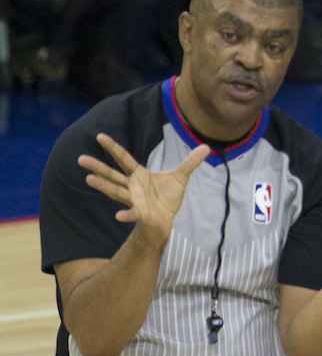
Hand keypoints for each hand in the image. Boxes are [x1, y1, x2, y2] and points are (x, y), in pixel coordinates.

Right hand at [78, 133, 209, 240]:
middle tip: (80, 158)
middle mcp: (132, 186)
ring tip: (89, 179)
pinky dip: (126, 214)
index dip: (113, 147)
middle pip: (112, 174)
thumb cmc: (168, 197)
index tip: (100, 136)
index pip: (124, 158)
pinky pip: (132, 213)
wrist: (167, 219)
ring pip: (116, 191)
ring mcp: (134, 200)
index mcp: (138, 174)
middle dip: (98, 167)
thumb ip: (190, 162)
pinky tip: (119, 216)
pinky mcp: (140, 213)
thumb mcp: (181, 176)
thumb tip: (207, 147)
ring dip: (103, 186)